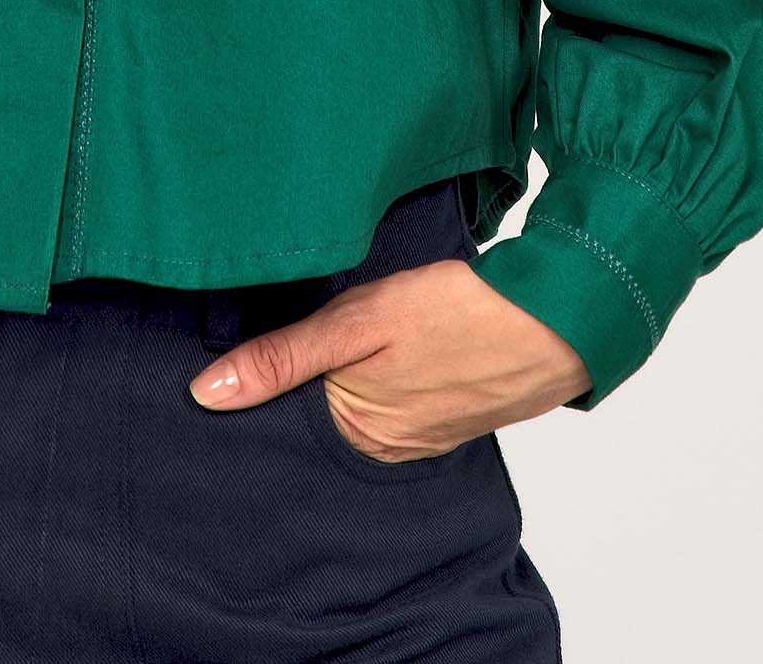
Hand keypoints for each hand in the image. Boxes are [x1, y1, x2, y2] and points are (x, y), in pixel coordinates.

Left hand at [188, 251, 589, 459]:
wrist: (556, 319)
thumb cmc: (458, 314)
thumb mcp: (360, 322)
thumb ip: (284, 357)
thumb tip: (206, 393)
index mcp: (356, 434)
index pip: (281, 417)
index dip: (255, 380)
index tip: (224, 347)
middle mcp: (384, 447)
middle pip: (316, 412)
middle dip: (295, 376)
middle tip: (284, 326)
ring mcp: (417, 434)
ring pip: (353, 402)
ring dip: (337, 371)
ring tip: (334, 330)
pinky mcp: (443, 413)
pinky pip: (391, 398)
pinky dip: (376, 373)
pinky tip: (380, 344)